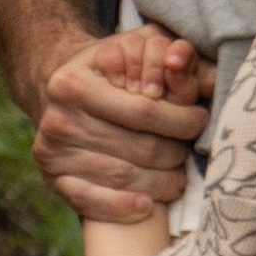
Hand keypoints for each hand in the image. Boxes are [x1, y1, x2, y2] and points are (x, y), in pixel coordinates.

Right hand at [34, 28, 213, 225]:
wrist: (59, 88)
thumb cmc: (111, 68)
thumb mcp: (139, 47)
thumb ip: (174, 55)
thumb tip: (202, 76)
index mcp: (76, 83)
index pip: (146, 112)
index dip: (182, 120)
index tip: (200, 119)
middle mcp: (59, 119)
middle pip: (139, 149)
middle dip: (174, 153)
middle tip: (189, 151)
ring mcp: (52, 151)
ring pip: (123, 177)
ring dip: (160, 183)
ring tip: (178, 177)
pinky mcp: (52, 178)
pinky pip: (91, 201)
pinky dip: (122, 208)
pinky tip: (146, 206)